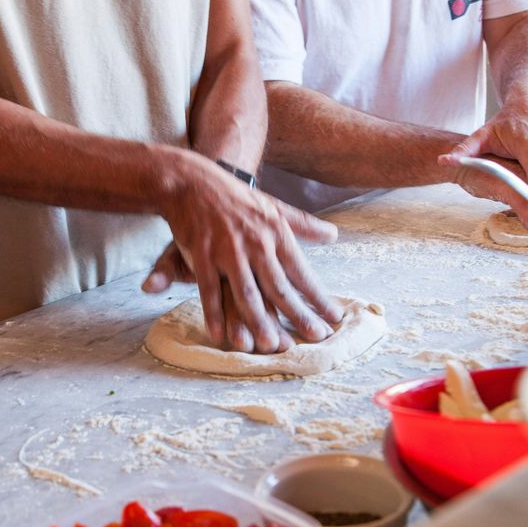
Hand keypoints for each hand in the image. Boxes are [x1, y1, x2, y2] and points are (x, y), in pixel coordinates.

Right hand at [155, 153, 342, 353]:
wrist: (193, 181)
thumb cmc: (237, 197)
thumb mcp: (274, 206)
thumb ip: (303, 224)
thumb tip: (334, 235)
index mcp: (276, 233)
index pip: (302, 272)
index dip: (318, 297)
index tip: (333, 318)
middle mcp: (256, 243)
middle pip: (279, 286)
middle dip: (297, 315)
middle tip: (313, 339)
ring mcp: (227, 251)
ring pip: (246, 292)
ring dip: (258, 321)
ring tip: (269, 345)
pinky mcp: (202, 255)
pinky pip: (209, 290)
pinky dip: (214, 313)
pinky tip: (220, 334)